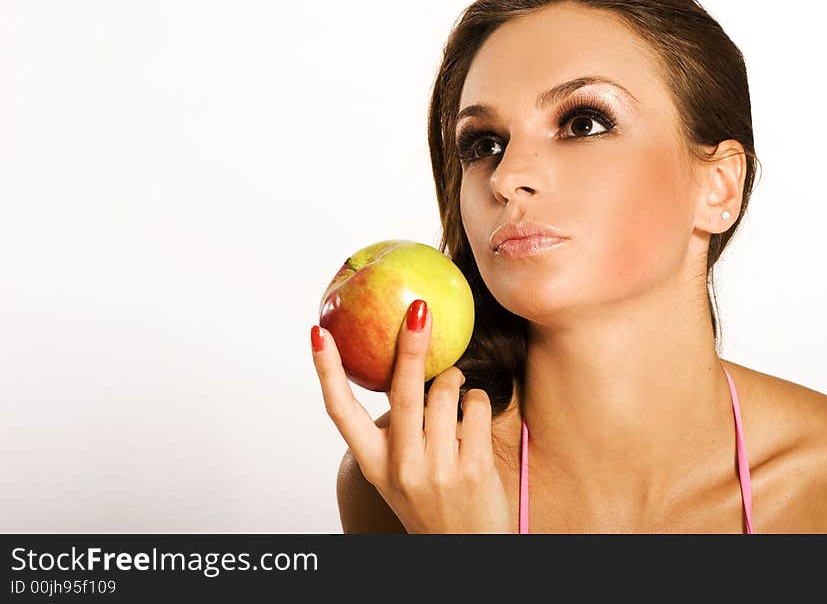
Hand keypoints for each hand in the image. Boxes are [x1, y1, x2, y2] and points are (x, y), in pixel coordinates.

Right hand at [311, 299, 511, 532]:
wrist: (467, 550)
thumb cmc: (431, 502)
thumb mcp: (399, 473)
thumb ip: (397, 430)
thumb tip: (404, 364)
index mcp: (373, 465)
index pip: (340, 413)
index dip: (327, 371)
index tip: (318, 333)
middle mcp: (401, 467)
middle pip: (403, 393)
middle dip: (410, 347)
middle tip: (418, 310)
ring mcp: (438, 470)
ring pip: (445, 393)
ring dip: (453, 378)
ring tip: (454, 386)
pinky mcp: (472, 468)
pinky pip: (474, 406)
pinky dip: (475, 398)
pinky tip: (471, 411)